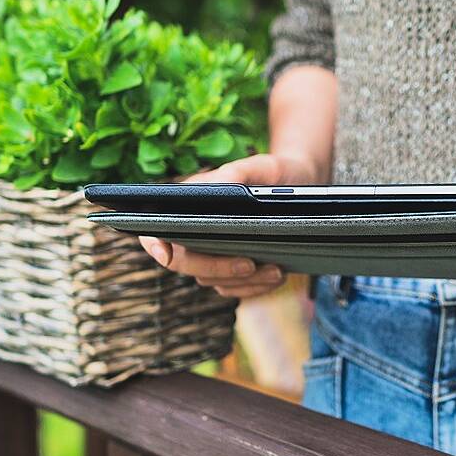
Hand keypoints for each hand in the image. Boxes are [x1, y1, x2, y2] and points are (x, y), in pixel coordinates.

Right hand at [140, 153, 321, 297]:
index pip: (157, 229)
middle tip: (249, 264)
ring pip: (214, 282)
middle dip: (217, 267)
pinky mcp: (234, 270)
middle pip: (187, 264)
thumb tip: (219, 186)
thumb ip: (235, 174)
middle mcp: (195, 233)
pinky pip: (235, 289)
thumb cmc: (275, 172)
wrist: (300, 186)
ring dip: (244, 282)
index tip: (167, 254)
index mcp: (189, 205)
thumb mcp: (260, 166)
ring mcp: (213, 255)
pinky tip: (277, 277)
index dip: (156, 244)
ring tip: (276, 271)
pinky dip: (255, 288)